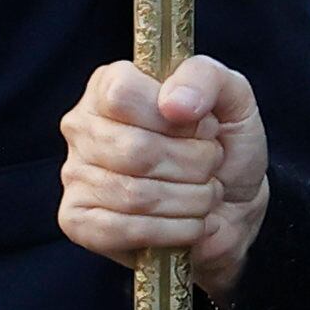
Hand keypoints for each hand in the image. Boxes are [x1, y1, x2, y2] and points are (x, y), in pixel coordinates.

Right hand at [57, 57, 270, 297]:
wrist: (233, 207)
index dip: (175, 118)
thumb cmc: (224, 147)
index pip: (123, 94)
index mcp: (109, 85)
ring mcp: (75, 175)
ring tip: (205, 195)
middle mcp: (83, 126)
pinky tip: (191, 224)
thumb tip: (173, 103)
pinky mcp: (79, 222)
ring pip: (134, 195)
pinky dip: (174, 231)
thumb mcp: (232, 98)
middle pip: (135, 149)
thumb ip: (206, 78)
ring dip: (190, 200)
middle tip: (210, 166)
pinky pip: (124, 230)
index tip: (204, 128)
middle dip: (193, 164)